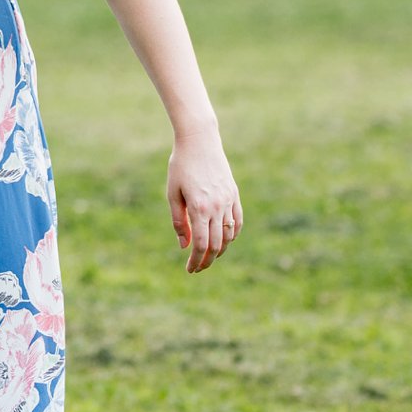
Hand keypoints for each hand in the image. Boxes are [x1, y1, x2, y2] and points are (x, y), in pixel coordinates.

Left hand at [167, 135, 241, 273]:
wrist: (200, 142)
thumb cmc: (180, 166)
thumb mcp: (173, 193)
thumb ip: (179, 221)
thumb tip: (184, 246)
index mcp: (199, 208)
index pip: (201, 245)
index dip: (196, 261)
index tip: (190, 269)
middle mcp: (217, 207)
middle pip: (217, 245)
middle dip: (207, 260)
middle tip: (197, 268)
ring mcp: (229, 201)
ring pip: (229, 236)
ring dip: (220, 250)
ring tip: (208, 256)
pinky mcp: (234, 195)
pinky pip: (238, 222)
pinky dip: (232, 235)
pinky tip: (223, 241)